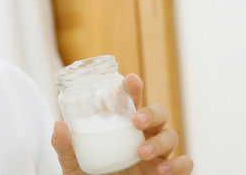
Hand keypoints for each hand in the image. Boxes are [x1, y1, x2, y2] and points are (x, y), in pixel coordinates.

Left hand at [51, 74, 192, 174]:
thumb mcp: (73, 165)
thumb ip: (65, 148)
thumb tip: (59, 126)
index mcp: (123, 129)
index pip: (132, 103)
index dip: (134, 89)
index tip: (130, 80)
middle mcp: (143, 138)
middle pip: (160, 113)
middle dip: (152, 112)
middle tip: (136, 121)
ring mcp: (158, 155)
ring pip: (172, 135)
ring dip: (160, 140)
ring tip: (141, 152)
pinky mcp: (167, 174)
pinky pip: (185, 164)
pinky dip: (179, 164)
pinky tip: (162, 169)